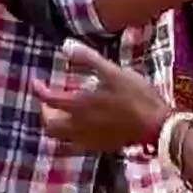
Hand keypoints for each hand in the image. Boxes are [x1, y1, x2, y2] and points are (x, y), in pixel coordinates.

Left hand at [34, 41, 170, 151]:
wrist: (157, 125)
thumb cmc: (136, 96)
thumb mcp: (112, 71)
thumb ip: (88, 58)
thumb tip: (65, 45)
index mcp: (79, 106)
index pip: (49, 100)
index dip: (39, 90)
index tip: (35, 82)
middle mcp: (79, 127)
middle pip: (50, 126)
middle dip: (44, 113)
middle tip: (48, 102)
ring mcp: (90, 140)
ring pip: (61, 138)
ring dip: (56, 126)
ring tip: (61, 113)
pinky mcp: (101, 147)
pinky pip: (77, 145)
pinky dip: (71, 135)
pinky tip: (81, 126)